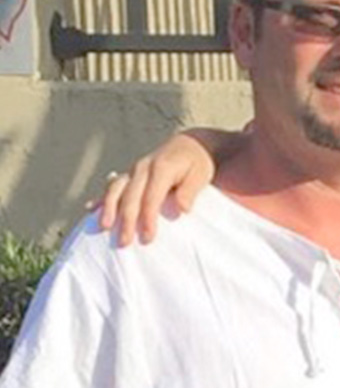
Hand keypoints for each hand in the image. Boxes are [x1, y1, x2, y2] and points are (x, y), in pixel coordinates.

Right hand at [97, 132, 222, 245]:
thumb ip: (190, 191)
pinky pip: (112, 185)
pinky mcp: (130, 174)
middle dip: (126, 220)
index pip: (151, 198)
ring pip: (115, 189)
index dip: (148, 219)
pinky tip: (91, 208)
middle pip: (130, 196)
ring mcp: (133, 170)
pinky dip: (101, 197)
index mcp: (160, 169)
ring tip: (104, 227)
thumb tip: (182, 209)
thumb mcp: (200, 175)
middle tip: (124, 242)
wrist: (189, 145)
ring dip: (108, 208)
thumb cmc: (198, 164)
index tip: (148, 238)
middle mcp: (142, 168)